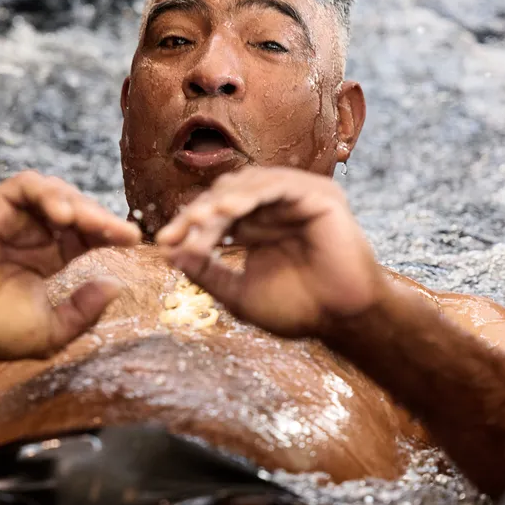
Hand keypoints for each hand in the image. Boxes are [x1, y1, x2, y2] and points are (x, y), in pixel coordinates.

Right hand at [0, 171, 140, 364]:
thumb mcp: (52, 330)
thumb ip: (84, 311)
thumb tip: (115, 286)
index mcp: (51, 255)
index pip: (89, 234)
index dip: (111, 232)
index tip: (135, 239)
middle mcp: (35, 233)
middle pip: (77, 208)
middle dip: (100, 217)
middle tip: (118, 231)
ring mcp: (13, 219)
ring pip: (54, 191)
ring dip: (76, 201)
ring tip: (87, 221)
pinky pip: (24, 186)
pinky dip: (46, 193)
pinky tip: (62, 213)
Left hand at [154, 167, 387, 338]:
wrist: (341, 320)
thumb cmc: (297, 310)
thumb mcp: (238, 293)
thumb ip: (207, 273)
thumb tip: (170, 255)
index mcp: (257, 225)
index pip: (215, 213)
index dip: (189, 225)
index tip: (163, 243)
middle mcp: (275, 207)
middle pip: (226, 194)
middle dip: (198, 213)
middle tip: (176, 234)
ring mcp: (298, 198)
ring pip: (248, 185)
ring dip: (220, 201)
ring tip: (198, 221)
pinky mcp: (319, 195)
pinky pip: (278, 185)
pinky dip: (251, 193)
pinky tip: (229, 210)